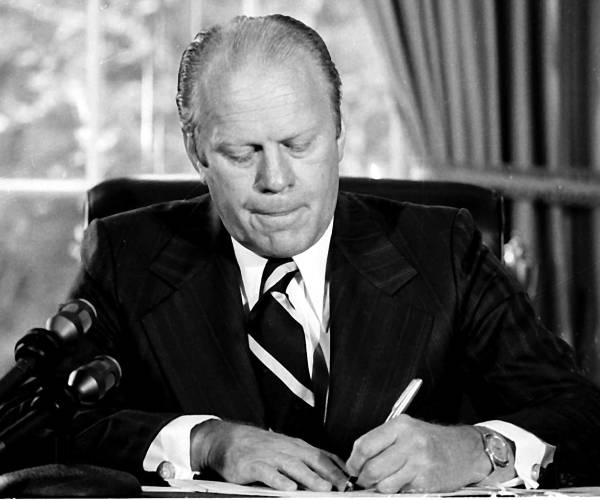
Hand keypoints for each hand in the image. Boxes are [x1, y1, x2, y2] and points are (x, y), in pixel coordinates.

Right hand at [191, 420, 346, 490]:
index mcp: (295, 446)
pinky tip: (288, 487)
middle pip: (311, 459)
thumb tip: (334, 471)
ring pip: (293, 466)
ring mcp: (269, 456)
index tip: (351, 481)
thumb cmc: (260, 447)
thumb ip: (306, 460)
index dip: (337, 468)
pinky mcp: (252, 465)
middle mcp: (285, 449)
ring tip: (323, 487)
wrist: (228, 440)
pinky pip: (267, 472)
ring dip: (310, 477)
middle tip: (343, 486)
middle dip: (329, 473)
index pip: (321, 455)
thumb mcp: (286, 449)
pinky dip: (279, 479)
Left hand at [346, 415, 505, 492]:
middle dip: (364, 478)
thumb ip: (382, 441)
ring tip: (387, 480)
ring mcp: (418, 463)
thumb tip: (358, 461)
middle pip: (372, 468)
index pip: (365, 445)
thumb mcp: (406, 430)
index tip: (353, 467)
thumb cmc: (433, 440)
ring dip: (380, 487)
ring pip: (384, 484)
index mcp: (400, 426)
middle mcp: (409, 442)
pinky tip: (405, 481)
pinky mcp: (426, 481)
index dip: (354, 461)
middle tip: (364, 479)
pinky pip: (400, 492)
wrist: (465, 450)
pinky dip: (398, 490)